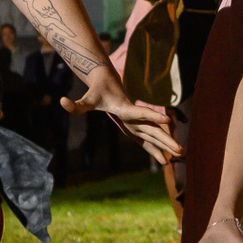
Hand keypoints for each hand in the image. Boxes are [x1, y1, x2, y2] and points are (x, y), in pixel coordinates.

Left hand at [64, 71, 179, 161]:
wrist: (107, 82)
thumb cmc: (96, 92)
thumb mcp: (85, 100)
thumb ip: (75, 104)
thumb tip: (61, 101)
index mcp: (125, 109)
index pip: (140, 114)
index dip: (153, 116)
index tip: (167, 119)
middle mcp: (135, 117)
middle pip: (153, 129)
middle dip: (166, 140)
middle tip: (180, 150)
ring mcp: (137, 122)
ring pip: (154, 135)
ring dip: (166, 145)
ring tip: (181, 155)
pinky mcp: (135, 127)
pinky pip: (147, 140)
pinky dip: (156, 149)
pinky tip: (165, 160)